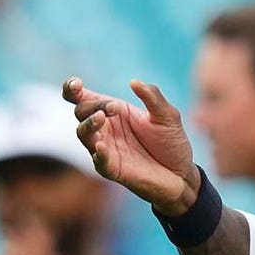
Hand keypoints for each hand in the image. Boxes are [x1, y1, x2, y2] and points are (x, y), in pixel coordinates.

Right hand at [63, 78, 199, 215]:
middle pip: (81, 112)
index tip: (76, 83)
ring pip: (83, 134)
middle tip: (113, 108)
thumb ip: (153, 98)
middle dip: (92, 106)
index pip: (84, 98)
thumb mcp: (167, 116)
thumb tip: (134, 82)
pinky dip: (98, 153)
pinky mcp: (112, 168)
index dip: (73, 89)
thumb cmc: (171, 142)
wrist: (181, 172)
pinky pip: (98, 161)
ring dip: (89, 125)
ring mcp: (106, 149)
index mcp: (115, 112)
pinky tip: (101, 146)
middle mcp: (106, 129)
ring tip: (101, 117)